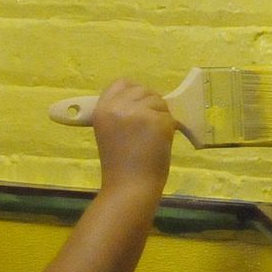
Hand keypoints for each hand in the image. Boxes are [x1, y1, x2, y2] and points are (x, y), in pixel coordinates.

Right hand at [90, 79, 175, 194]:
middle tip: (148, 127)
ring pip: (159, 101)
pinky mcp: (157, 121)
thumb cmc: (119, 165)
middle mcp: (118, 107)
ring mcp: (138, 113)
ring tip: (152, 137)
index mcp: (102, 109)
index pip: (121, 83)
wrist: (129, 187)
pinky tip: (159, 143)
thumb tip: (141, 99)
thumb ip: (119, 113)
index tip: (138, 106)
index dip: (133, 92)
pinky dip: (168, 128)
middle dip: (150, 105)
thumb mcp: (108, 132)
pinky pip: (169, 116)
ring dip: (161, 116)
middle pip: (143, 90)